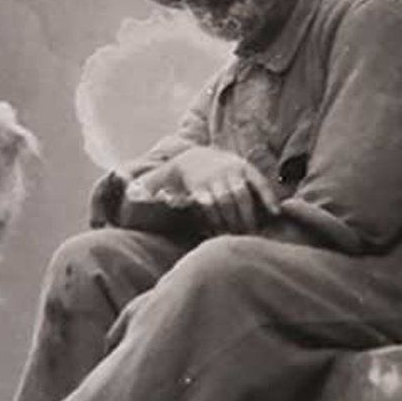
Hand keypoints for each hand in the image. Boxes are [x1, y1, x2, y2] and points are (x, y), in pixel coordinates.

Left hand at [133, 146, 279, 234]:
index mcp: (195, 181)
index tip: (216, 240)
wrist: (194, 157)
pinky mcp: (245, 168)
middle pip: (226, 202)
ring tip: (251, 236)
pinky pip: (258, 182)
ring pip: (241, 195)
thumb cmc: (175, 181)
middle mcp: (214, 174)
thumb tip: (126, 196)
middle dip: (232, 223)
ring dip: (247, 216)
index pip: (207, 204)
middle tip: (238, 243)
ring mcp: (231, 170)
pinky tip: (276, 213)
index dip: (213, 223)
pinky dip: (267, 196)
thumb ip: (146, 192)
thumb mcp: (159, 184)